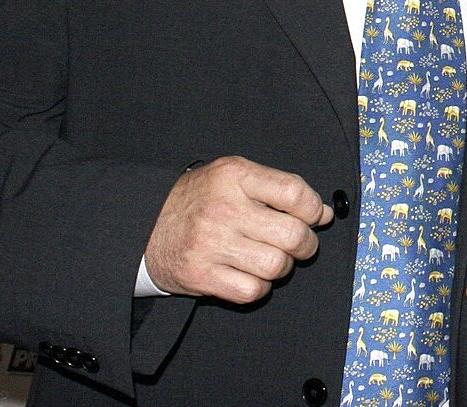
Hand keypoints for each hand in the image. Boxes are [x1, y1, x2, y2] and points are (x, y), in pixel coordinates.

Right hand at [144, 155, 332, 303]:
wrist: (144, 226)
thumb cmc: (200, 199)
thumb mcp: (234, 176)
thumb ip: (279, 188)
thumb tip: (323, 213)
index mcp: (234, 176)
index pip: (295, 192)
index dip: (313, 208)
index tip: (313, 216)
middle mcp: (224, 208)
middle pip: (293, 234)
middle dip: (306, 244)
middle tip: (299, 243)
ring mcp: (211, 244)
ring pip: (277, 266)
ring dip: (283, 266)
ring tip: (271, 258)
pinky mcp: (201, 275)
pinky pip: (253, 291)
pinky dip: (260, 287)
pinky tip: (251, 275)